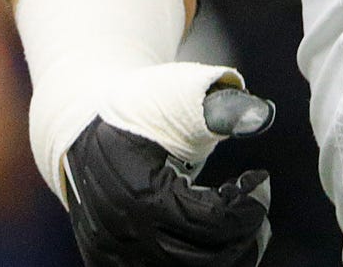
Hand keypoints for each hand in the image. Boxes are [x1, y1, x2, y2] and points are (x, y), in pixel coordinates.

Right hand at [61, 80, 276, 266]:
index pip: (214, 222)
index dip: (248, 204)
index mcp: (141, 195)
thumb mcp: (177, 93)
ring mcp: (113, 254)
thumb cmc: (135, 108)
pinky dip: (194, 259)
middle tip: (255, 206)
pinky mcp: (108, 262)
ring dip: (223, 253)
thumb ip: (222, 107)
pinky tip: (209, 236)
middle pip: (205, 260)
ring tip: (239, 223)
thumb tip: (262, 115)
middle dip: (243, 234)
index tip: (260, 178)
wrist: (80, 128)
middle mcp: (124, 234)